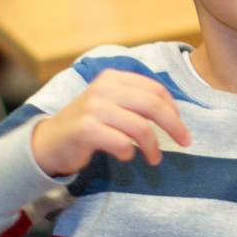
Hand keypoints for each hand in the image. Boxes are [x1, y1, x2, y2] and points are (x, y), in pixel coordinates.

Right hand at [31, 69, 191, 176]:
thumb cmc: (89, 125)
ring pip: (140, 127)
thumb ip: (137, 102)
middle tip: (186, 142)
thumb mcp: (112, 104)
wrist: (50, 141)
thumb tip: (175, 115)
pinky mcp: (85, 129)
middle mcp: (104, 88)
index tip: (181, 126)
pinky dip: (129, 153)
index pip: (156, 89)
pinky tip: (125, 156)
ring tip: (154, 159)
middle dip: (175, 126)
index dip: (174, 109)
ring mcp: (93, 107)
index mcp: (114, 78)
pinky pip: (121, 143)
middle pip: (153, 105)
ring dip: (153, 147)